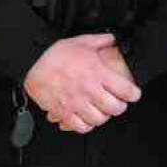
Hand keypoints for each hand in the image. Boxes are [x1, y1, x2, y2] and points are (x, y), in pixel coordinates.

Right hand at [25, 34, 140, 133]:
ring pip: (99, 119)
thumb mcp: (83, 41)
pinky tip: (87, 119)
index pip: (125, 89)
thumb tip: (113, 39)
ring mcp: (76, 103)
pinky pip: (80, 126)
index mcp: (98, 73)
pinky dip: (87, 125)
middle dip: (120, 107)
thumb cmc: (57, 54)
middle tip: (118, 103)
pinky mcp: (63, 112)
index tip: (134, 94)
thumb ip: (102, 41)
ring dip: (103, 116)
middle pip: (115, 108)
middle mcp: (89, 90)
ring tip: (102, 111)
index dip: (134, 94)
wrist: (33, 63)